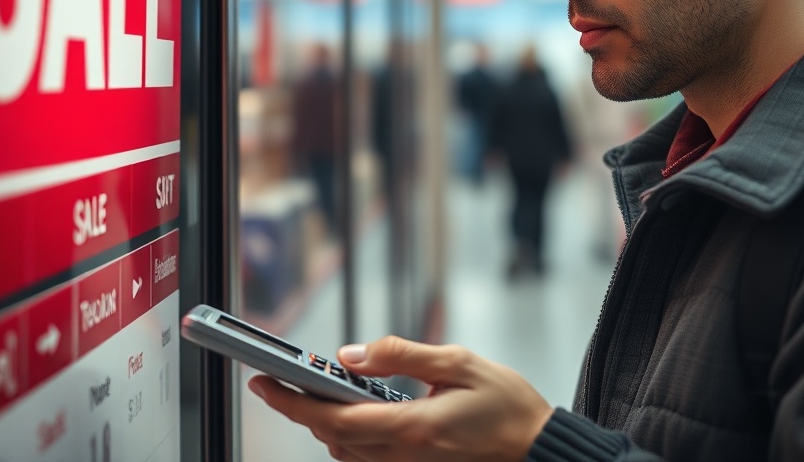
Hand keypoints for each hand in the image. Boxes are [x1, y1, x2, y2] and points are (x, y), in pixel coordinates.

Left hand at [248, 336, 552, 461]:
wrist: (537, 447)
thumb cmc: (506, 404)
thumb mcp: (458, 362)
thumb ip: (401, 355)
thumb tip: (351, 353)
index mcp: (411, 427)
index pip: (333, 419)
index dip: (292, 402)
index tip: (265, 381)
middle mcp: (404, 455)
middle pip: (331, 439)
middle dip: (299, 410)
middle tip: (279, 380)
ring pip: (345, 454)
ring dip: (323, 424)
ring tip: (311, 390)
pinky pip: (367, 460)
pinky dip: (348, 439)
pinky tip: (350, 414)